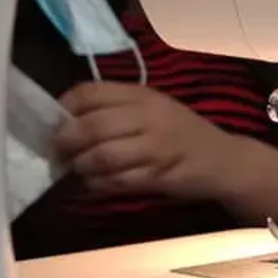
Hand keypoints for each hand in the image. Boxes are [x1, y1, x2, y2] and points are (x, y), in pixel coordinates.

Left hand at [55, 81, 233, 199]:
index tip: (53, 122)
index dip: (64, 107)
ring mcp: (155, 147)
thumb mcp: (152, 109)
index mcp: (142, 94)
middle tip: (57, 152)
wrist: (224, 160)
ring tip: (78, 169)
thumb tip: (65, 119)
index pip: (90, 92)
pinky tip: (96, 184)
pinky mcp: (159, 175)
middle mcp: (148, 116)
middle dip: (66, 142)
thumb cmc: (181, 133)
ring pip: (102, 156)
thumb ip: (115, 109)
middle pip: (91, 125)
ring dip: (82, 166)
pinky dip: (99, 185)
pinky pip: (118, 181)